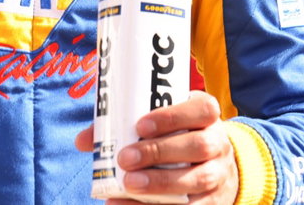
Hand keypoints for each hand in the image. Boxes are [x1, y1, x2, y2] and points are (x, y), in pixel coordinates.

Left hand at [75, 91, 238, 204]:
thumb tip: (83, 142)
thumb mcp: (158, 124)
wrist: (212, 167)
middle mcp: (219, 143)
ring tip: (129, 185)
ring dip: (162, 183)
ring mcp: (220, 173)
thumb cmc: (173, 138)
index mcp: (205, 115)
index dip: (173, 116)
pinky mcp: (215, 201)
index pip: (201, 109)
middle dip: (160, 152)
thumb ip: (122, 126)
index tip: (139, 126)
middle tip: (125, 159)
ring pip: (200, 178)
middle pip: (199, 146)